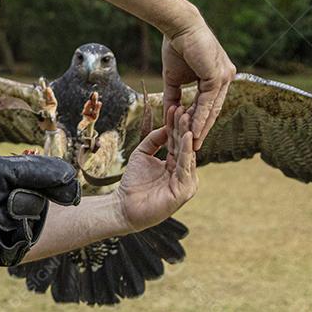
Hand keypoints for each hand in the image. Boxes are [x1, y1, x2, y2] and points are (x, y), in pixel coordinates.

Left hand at [112, 107, 197, 231]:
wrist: (124, 206)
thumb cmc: (133, 183)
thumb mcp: (142, 154)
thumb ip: (153, 140)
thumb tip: (165, 126)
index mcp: (176, 165)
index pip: (178, 141)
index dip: (177, 124)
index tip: (177, 106)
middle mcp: (183, 173)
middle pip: (185, 145)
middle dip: (184, 126)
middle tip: (185, 107)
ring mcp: (185, 182)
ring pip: (188, 154)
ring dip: (187, 134)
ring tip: (186, 117)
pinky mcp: (183, 191)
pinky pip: (186, 168)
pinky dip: (187, 151)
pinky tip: (186, 137)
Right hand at [162, 20, 235, 148]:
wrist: (179, 27)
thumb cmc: (177, 47)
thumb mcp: (174, 78)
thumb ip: (174, 96)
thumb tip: (169, 113)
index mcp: (218, 77)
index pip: (209, 104)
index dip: (199, 120)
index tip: (189, 135)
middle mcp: (226, 78)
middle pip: (214, 110)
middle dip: (203, 129)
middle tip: (194, 147)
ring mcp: (225, 77)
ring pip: (212, 109)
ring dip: (201, 128)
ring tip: (193, 144)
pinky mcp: (218, 77)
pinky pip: (208, 102)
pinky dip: (200, 117)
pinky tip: (192, 130)